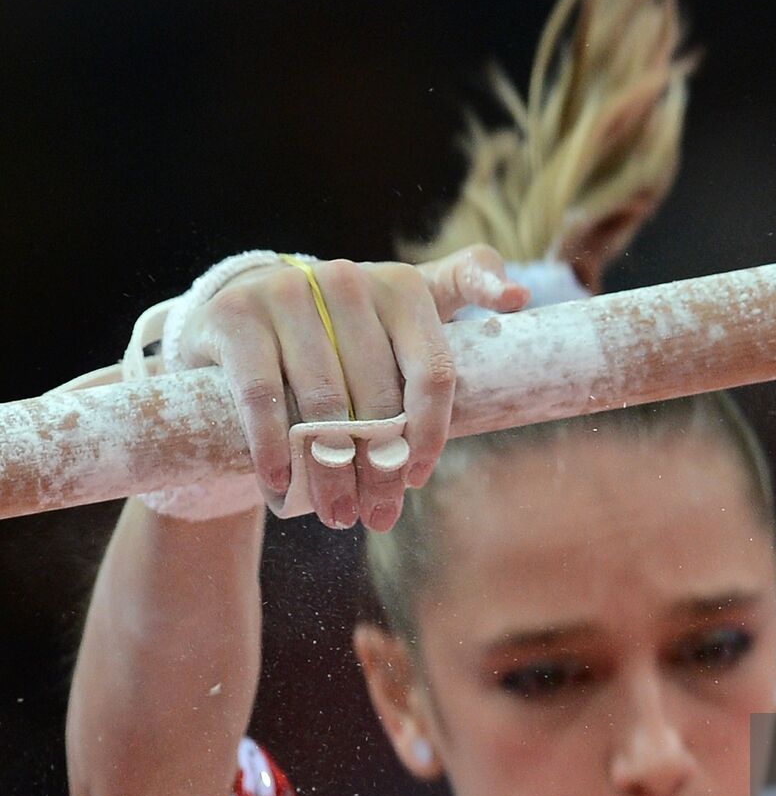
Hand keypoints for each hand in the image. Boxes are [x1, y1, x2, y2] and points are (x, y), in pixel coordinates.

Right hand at [180, 245, 528, 530]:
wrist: (245, 321)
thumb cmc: (344, 333)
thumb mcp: (405, 313)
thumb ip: (464, 291)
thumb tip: (520, 295)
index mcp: (404, 287)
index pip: (435, 372)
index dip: (431, 433)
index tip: (420, 477)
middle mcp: (348, 280)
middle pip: (379, 399)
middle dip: (381, 468)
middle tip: (378, 515)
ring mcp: (287, 292)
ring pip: (324, 405)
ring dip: (332, 472)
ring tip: (338, 515)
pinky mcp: (235, 317)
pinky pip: (263, 397)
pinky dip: (274, 449)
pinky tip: (281, 485)